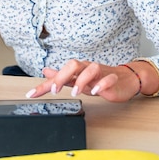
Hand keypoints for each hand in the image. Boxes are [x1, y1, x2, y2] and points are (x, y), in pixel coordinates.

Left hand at [25, 59, 140, 101]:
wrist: (126, 79)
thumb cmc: (100, 79)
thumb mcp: (77, 79)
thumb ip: (62, 77)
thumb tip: (46, 72)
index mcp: (78, 70)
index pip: (59, 74)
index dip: (44, 85)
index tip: (32, 94)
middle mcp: (87, 69)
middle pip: (73, 65)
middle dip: (63, 76)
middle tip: (56, 90)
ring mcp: (101, 73)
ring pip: (91, 69)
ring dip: (82, 80)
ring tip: (76, 92)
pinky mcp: (113, 80)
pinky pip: (108, 78)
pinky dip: (102, 84)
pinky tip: (96, 91)